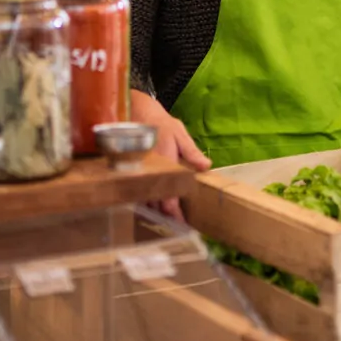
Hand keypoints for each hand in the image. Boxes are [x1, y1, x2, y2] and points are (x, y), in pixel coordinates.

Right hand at [132, 89, 210, 219]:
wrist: (137, 112)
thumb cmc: (161, 123)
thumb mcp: (179, 133)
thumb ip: (191, 151)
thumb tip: (205, 166)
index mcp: (164, 162)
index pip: (167, 195)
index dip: (174, 211)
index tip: (182, 222)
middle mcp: (150, 170)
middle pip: (155, 202)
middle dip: (164, 216)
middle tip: (176, 227)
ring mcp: (140, 172)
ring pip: (145, 199)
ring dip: (155, 210)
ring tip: (166, 222)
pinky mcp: (135, 172)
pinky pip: (138, 191)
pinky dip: (146, 200)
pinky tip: (153, 206)